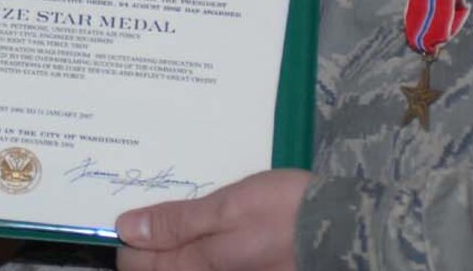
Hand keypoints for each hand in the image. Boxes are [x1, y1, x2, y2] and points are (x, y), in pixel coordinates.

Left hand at [115, 168, 309, 270]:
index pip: (139, 265)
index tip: (125, 218)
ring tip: (176, 223)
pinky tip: (207, 231)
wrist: (347, 230)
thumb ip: (177, 222)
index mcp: (198, 266)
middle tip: (146, 218)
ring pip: (186, 269)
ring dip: (175, 249)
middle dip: (147, 248)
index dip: (126, 243)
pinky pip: (210, 265)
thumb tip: (127, 229)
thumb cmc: (284, 212)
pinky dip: (200, 251)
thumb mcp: (227, 207)